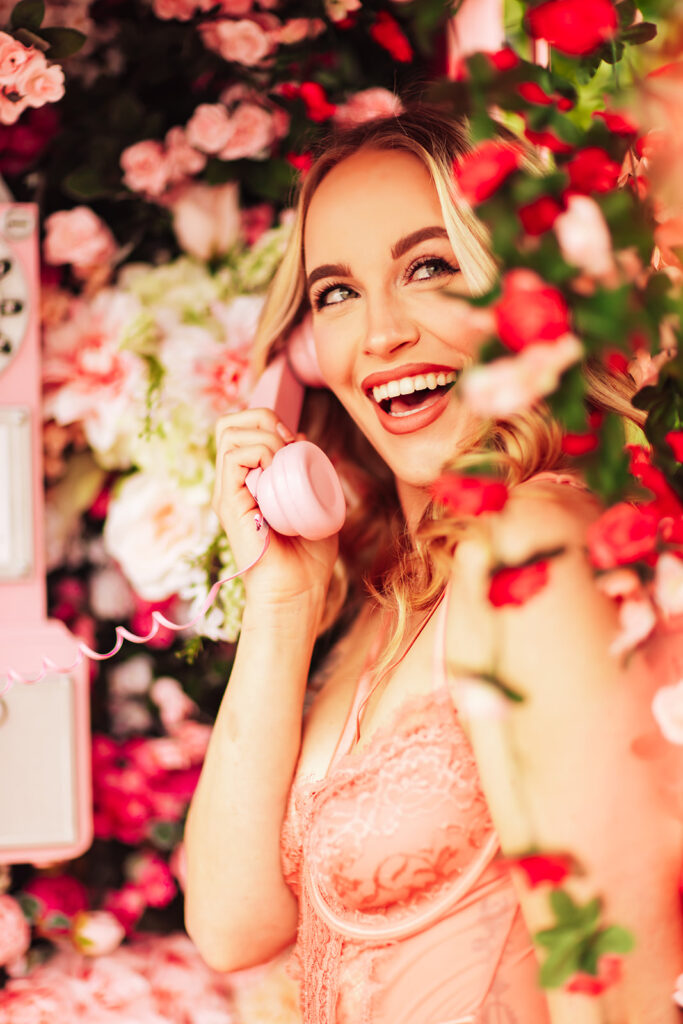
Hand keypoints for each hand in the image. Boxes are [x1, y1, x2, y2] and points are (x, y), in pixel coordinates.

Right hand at [212, 408, 337, 609]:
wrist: (297, 593)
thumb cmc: (308, 559)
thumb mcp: (315, 502)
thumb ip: (309, 474)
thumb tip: (302, 440)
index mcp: (248, 483)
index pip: (240, 430)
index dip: (265, 421)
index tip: (294, 440)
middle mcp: (233, 485)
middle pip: (228, 425)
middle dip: (261, 417)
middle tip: (288, 442)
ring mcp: (227, 493)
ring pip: (229, 434)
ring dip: (264, 435)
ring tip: (285, 458)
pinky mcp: (227, 503)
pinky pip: (234, 457)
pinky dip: (260, 451)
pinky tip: (277, 468)